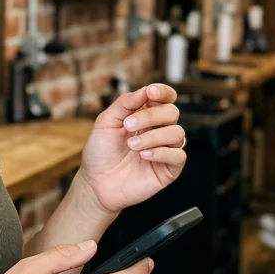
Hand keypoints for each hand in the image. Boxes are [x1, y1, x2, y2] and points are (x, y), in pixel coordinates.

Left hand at [79, 83, 186, 214]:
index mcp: (144, 116)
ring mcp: (165, 149)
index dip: (162, 92)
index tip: (150, 92)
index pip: (164, 98)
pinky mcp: (169, 169)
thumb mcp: (106, 122)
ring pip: (177, 133)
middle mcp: (158, 130)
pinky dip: (161, 152)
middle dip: (151, 116)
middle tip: (128, 126)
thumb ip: (125, 103)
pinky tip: (144, 155)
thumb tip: (144, 90)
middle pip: (172, 112)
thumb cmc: (100, 153)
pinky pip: (178, 155)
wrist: (96, 183)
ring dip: (153, 136)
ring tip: (132, 145)